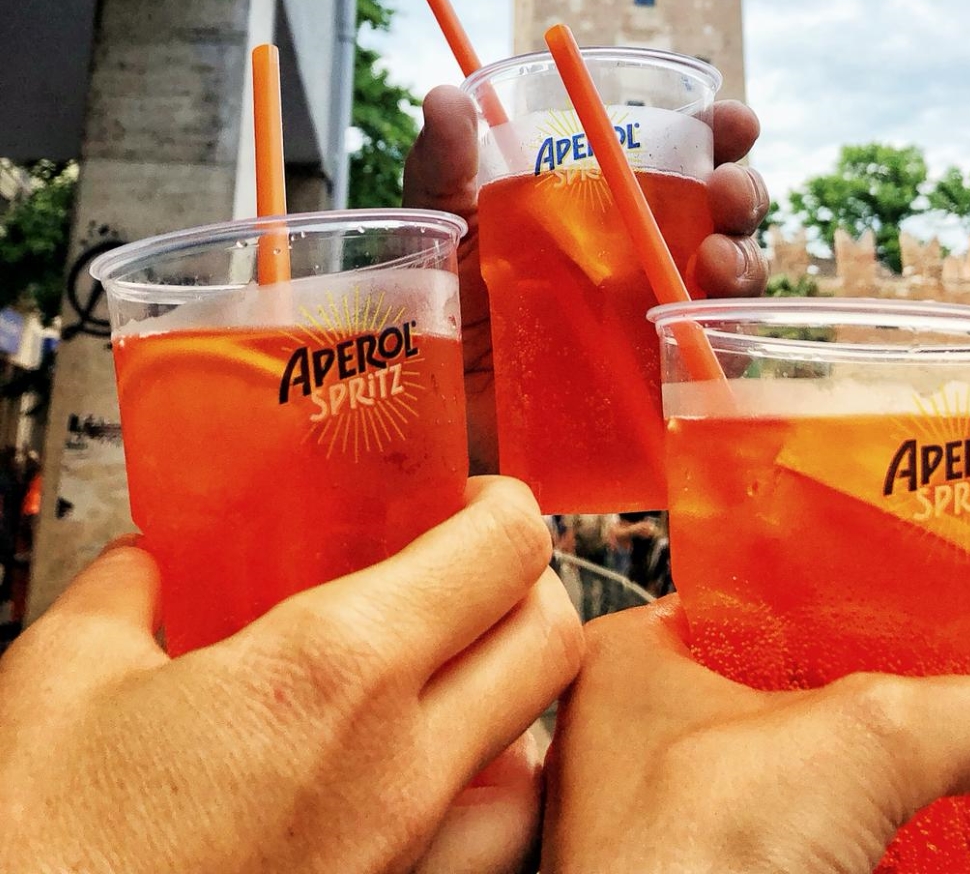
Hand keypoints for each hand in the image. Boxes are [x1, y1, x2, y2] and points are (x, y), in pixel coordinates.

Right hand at [0, 478, 581, 873]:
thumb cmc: (42, 855)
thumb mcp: (60, 680)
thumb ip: (125, 592)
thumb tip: (145, 566)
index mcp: (332, 676)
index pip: (507, 552)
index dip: (502, 504)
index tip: (470, 497)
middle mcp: (397, 775)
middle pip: (553, 642)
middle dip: (525, 584)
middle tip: (464, 566)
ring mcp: (403, 863)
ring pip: (538, 753)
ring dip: (509, 696)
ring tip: (437, 670)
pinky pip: (483, 847)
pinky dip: (476, 795)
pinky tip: (399, 773)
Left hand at [404, 87, 768, 470]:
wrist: (434, 401)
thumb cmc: (442, 302)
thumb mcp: (443, 225)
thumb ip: (444, 166)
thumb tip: (446, 97)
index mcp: (609, 196)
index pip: (683, 151)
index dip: (720, 132)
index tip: (732, 122)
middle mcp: (648, 248)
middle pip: (724, 209)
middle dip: (744, 191)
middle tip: (727, 191)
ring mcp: (660, 313)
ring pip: (734, 279)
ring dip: (745, 261)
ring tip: (717, 260)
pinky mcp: (659, 379)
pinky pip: (715, 358)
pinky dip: (726, 341)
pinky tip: (705, 328)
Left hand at [543, 599, 969, 873]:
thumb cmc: (684, 857)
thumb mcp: (863, 740)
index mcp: (633, 661)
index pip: (758, 606)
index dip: (842, 617)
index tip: (916, 632)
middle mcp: (638, 739)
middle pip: (788, 704)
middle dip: (865, 724)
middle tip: (937, 724)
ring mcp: (669, 827)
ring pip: (796, 793)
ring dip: (865, 803)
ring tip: (935, 796)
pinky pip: (797, 857)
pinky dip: (856, 856)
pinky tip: (900, 856)